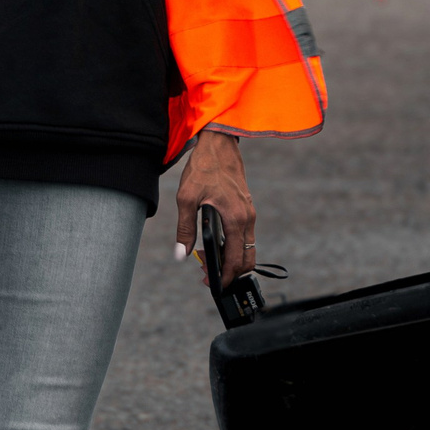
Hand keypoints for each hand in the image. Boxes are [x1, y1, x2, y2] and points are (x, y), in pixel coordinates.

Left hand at [175, 131, 254, 287]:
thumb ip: (185, 228)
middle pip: (247, 258)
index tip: (213, 284)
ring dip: (232, 259)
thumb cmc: (204, 167)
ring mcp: (249, 213)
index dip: (226, 277)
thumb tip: (181, 254)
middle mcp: (247, 218)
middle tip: (209, 275)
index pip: (236, 260)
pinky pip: (244, 235)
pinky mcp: (246, 207)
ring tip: (210, 261)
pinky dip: (234, 246)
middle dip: (231, 273)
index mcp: (235, 219)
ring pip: (247, 247)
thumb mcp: (187, 198)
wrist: (219, 144)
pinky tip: (216, 243)